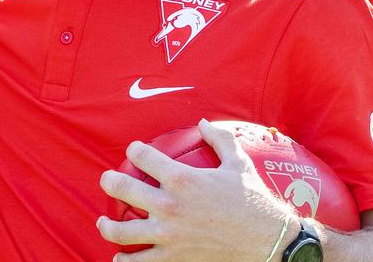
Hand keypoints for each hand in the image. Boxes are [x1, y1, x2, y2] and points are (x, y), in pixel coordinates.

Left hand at [97, 119, 296, 260]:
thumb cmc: (254, 201)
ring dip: (107, 225)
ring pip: (122, 231)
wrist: (269, 242)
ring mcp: (169, 235)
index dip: (135, 150)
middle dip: (109, 182)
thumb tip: (203, 123)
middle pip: (122, 188)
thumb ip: (219, 139)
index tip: (134, 151)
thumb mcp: (238, 164)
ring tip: (103, 222)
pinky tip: (120, 257)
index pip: (143, 156)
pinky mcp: (174, 259)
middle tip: (108, 181)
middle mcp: (170, 206)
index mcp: (182, 179)